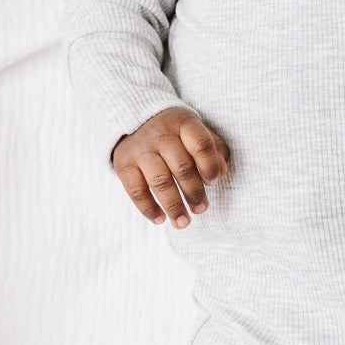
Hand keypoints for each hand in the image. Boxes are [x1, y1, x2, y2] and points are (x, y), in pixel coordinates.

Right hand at [111, 106, 228, 227]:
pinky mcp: (123, 164)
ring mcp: (140, 149)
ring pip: (160, 182)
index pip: (201, 144)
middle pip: (182, 167)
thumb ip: (214, 150)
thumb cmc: (176, 134)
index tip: (213, 182)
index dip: (210, 166)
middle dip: (194, 193)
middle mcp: (160, 133)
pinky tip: (160, 220)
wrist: (135, 123)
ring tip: (183, 222)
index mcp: (183, 122)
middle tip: (201, 209)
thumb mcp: (196, 133)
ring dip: (174, 206)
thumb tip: (221, 173)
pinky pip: (136, 191)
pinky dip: (149, 209)